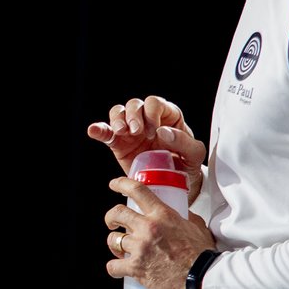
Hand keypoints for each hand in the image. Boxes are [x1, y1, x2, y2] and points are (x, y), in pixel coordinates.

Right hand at [87, 95, 205, 201]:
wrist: (175, 185)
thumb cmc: (187, 165)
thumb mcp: (195, 154)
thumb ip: (184, 141)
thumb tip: (164, 132)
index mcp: (167, 116)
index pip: (154, 103)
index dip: (152, 113)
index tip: (154, 131)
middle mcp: (147, 120)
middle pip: (134, 105)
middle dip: (134, 115)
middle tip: (138, 132)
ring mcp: (131, 131)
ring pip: (118, 113)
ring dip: (117, 120)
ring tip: (122, 132)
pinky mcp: (119, 144)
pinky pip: (106, 133)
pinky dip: (99, 130)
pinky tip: (94, 130)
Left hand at [104, 177, 215, 288]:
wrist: (203, 279)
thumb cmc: (202, 256)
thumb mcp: (197, 227)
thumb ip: (185, 217)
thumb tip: (181, 214)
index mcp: (163, 215)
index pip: (137, 190)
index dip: (121, 184)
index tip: (114, 185)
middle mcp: (148, 228)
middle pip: (117, 213)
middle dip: (111, 217)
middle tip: (112, 222)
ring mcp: (140, 247)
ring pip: (113, 239)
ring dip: (115, 244)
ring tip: (120, 249)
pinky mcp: (135, 267)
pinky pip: (113, 266)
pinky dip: (114, 268)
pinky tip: (119, 269)